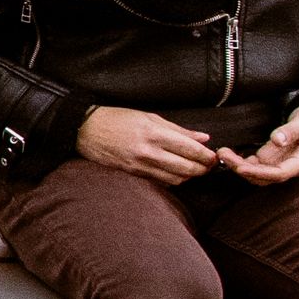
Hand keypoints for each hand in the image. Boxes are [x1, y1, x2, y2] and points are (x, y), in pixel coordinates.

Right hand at [75, 104, 231, 182]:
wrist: (85, 130)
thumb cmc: (117, 119)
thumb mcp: (149, 117)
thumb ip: (178, 129)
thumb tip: (203, 138)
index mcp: (154, 133)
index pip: (190, 149)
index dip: (206, 156)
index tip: (213, 157)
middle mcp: (149, 151)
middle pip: (187, 168)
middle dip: (202, 169)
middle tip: (208, 166)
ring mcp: (140, 165)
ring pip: (176, 179)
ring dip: (189, 177)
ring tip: (194, 170)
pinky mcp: (134, 174)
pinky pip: (161, 181)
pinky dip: (173, 180)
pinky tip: (176, 173)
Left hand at [228, 102, 298, 184]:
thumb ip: (291, 131)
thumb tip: (276, 140)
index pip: (280, 173)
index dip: (259, 173)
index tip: (241, 168)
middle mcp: (292, 165)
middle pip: (265, 176)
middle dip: (243, 170)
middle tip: (223, 156)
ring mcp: (284, 161)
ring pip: (259, 172)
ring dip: (240, 166)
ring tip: (222, 153)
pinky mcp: (276, 155)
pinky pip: (258, 164)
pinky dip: (244, 161)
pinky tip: (230, 154)